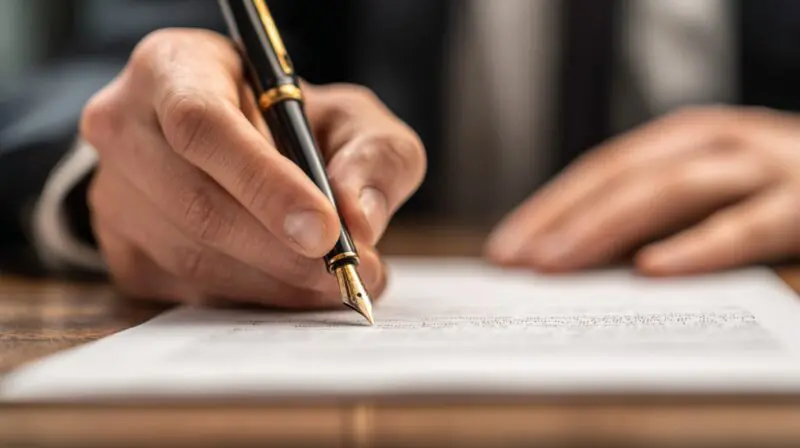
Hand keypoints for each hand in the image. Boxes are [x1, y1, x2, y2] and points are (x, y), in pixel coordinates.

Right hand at [81, 29, 424, 306]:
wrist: (237, 141)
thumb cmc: (292, 123)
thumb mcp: (349, 116)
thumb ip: (374, 155)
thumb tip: (361, 222)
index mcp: (172, 69)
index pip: (202, 126)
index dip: (264, 184)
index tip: (326, 230)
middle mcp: (125, 127)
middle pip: (195, 203)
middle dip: (280, 251)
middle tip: (344, 274)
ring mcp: (113, 194)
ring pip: (191, 257)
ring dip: (273, 283)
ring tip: (331, 285)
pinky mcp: (123, 249)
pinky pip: (185, 289)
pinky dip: (251, 299)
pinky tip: (292, 290)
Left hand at [486, 106, 799, 274]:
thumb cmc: (777, 194)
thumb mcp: (711, 193)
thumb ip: (654, 215)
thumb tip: (572, 259)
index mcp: (689, 139)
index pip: (602, 169)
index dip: (549, 207)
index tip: (505, 248)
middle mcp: (720, 142)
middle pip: (624, 176)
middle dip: (562, 220)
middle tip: (516, 263)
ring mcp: (765, 167)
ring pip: (673, 190)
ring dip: (606, 228)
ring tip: (558, 265)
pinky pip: (751, 225)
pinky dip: (699, 247)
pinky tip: (653, 270)